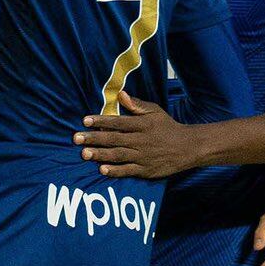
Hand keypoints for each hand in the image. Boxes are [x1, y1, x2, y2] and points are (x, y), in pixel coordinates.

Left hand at [75, 91, 207, 179]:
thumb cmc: (168, 127)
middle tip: (76, 138)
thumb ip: (137, 105)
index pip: (118, 122)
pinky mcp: (145, 171)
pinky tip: (101, 169)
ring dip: (100, 154)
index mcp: (142, 125)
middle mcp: (141, 140)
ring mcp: (142, 156)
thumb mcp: (155, 112)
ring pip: (118, 155)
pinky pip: (127, 171)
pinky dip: (115, 171)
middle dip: (94, 138)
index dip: (101, 121)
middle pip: (114, 139)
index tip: (85, 120)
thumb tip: (120, 94)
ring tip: (84, 153)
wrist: (188, 148)